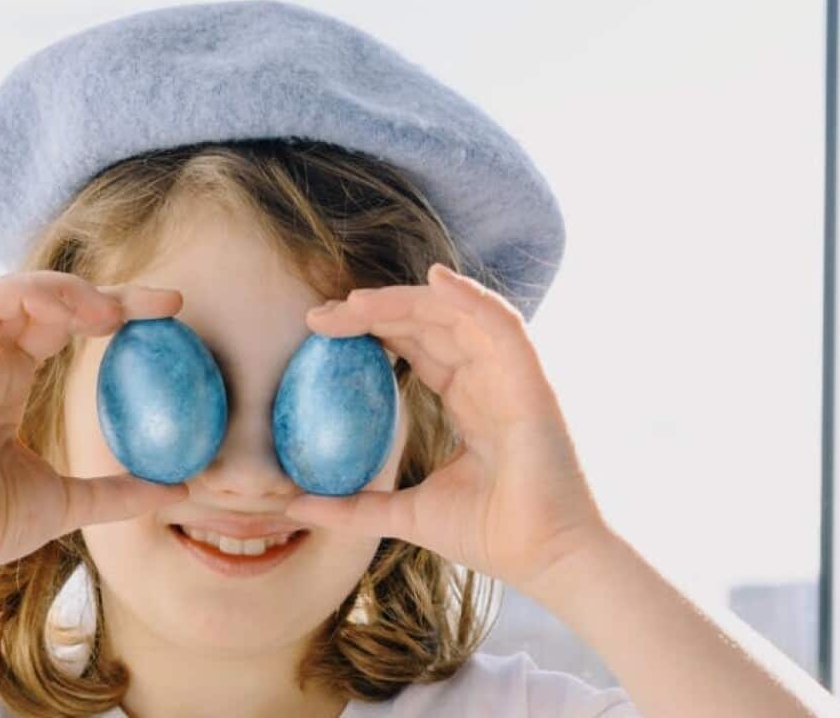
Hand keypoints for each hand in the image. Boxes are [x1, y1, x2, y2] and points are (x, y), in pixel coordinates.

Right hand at [0, 271, 189, 583]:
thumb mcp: (72, 503)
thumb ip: (121, 492)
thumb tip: (179, 489)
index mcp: (12, 385)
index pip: (67, 326)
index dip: (116, 311)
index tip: (170, 314)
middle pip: (52, 301)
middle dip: (111, 290)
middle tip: (168, 303)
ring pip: (17, 289)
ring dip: (71, 287)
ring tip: (116, 314)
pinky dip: (29, 292)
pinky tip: (75, 311)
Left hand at [283, 262, 612, 596]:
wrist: (546, 561)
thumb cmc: (491, 537)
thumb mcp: (404, 514)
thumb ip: (353, 506)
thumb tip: (294, 504)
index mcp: (468, 402)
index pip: (415, 348)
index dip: (371, 331)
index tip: (320, 332)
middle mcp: (489, 380)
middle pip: (428, 324)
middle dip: (374, 312)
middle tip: (321, 316)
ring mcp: (512, 376)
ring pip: (457, 314)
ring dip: (405, 300)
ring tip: (354, 302)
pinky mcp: (533, 381)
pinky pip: (503, 323)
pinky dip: (471, 296)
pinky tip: (435, 278)